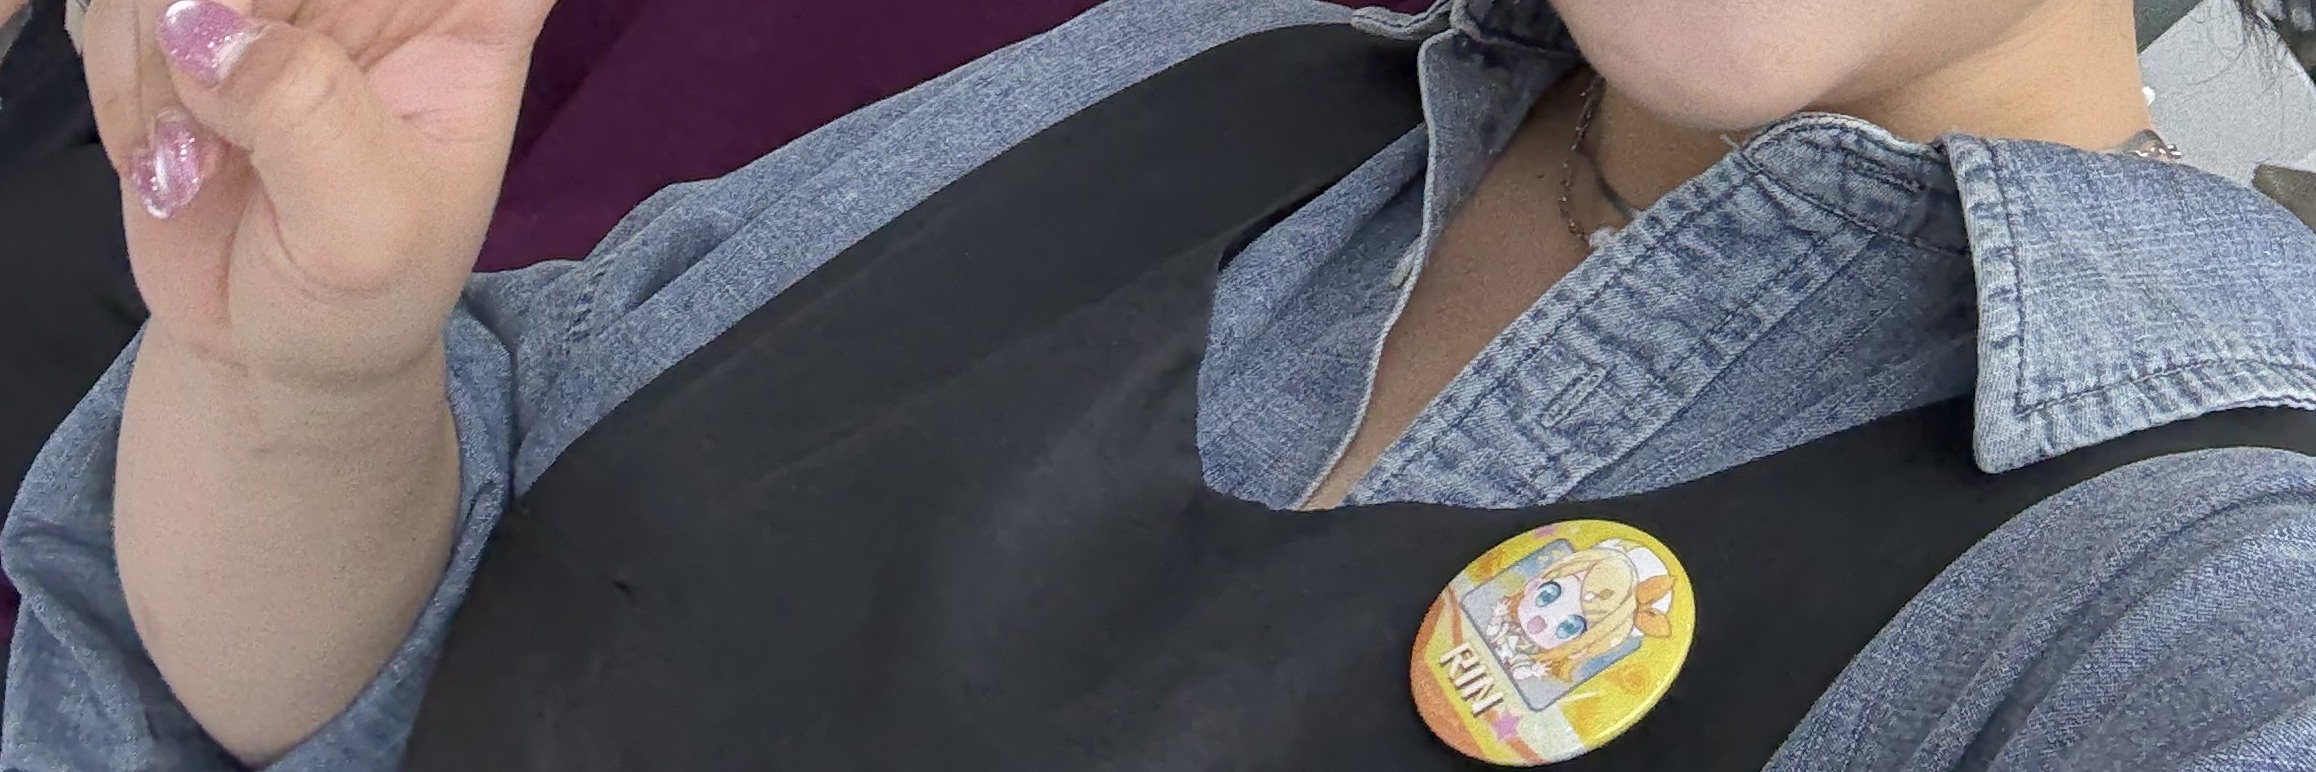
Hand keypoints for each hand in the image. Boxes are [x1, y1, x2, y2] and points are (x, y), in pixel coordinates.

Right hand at [84, 0, 552, 390]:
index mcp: (474, 22)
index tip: (325, 54)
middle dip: (233, 6)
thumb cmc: (365, 293)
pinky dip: (122, 79)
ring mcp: (281, 3)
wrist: (274, 350)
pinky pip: (124, 2)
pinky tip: (168, 159)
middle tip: (207, 86)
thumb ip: (306, 111)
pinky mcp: (191, 22)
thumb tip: (202, 25)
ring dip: (161, 59)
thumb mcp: (366, 223)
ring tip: (198, 162)